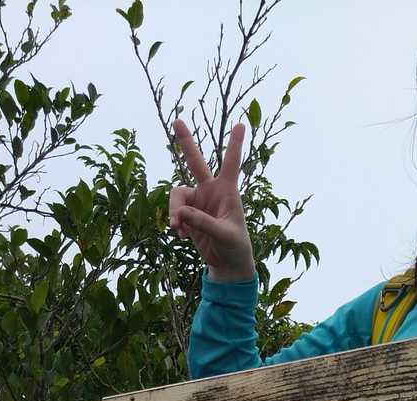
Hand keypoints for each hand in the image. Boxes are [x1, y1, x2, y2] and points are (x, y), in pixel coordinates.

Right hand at [169, 120, 255, 281]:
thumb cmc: (235, 247)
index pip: (231, 163)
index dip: (235, 144)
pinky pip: (175, 211)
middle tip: (177, 120)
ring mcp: (198, 201)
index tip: (242, 124)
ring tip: (179, 229)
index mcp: (227, 191)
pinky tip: (182, 235)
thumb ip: (203, 223)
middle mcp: (211, 191)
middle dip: (186, 142)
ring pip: (177, 194)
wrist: (227, 264)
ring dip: (175, 210)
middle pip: (195, 161)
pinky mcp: (188, 213)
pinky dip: (175, 222)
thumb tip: (181, 213)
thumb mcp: (224, 235)